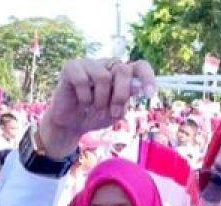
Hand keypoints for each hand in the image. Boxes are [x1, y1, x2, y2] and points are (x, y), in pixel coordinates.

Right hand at [39, 58, 156, 154]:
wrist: (71, 125)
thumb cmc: (95, 115)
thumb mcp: (116, 111)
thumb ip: (126, 98)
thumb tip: (138, 86)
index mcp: (121, 75)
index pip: (140, 66)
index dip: (148, 77)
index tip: (150, 94)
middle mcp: (106, 65)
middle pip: (123, 70)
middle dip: (120, 95)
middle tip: (113, 112)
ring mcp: (89, 64)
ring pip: (103, 76)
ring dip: (100, 100)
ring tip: (93, 108)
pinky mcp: (71, 67)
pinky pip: (82, 81)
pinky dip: (84, 98)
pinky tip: (81, 102)